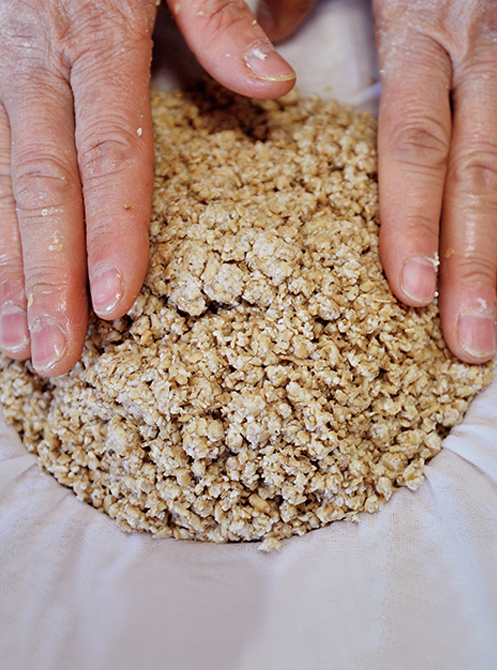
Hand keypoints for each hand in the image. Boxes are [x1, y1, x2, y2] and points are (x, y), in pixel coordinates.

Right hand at [0, 0, 294, 375]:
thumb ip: (218, 17)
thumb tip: (273, 82)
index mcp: (98, 30)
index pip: (110, 149)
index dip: (112, 229)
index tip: (116, 301)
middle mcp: (37, 61)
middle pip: (43, 184)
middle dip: (48, 276)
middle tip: (57, 354)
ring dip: (6, 271)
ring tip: (17, 343)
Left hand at [260, 0, 496, 364]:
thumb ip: (280, 2)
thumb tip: (269, 73)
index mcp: (422, 16)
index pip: (415, 138)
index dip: (414, 218)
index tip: (410, 293)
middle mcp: (478, 38)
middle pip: (479, 167)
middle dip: (476, 262)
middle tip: (470, 343)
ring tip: (493, 329)